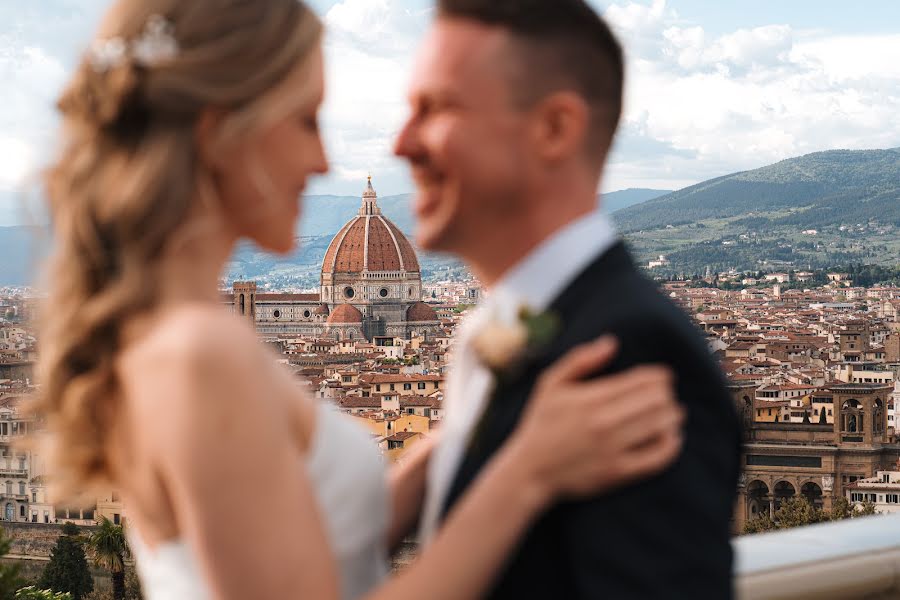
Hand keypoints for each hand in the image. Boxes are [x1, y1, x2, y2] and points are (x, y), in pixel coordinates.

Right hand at [507, 336, 683, 504]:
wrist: (530, 471)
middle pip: (657, 401)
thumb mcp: (550, 384)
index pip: (643, 380)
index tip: (663, 376)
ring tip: (671, 413)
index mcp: (591, 397)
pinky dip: (672, 444)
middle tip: (665, 395)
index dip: (661, 375)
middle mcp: (604, 422)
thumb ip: (580, 360)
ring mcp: (612, 449)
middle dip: (667, 394)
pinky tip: (671, 437)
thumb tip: (612, 342)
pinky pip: (658, 457)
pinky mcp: (618, 472)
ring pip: (662, 425)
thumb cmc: (541, 423)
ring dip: (672, 416)